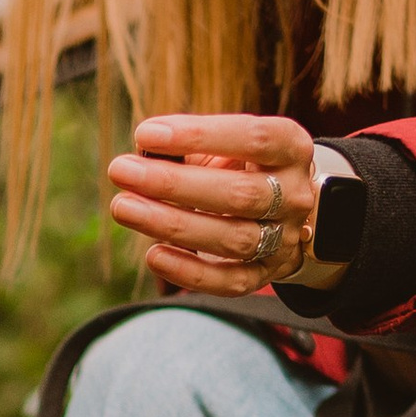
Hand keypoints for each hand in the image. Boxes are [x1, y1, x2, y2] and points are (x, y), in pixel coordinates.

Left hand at [107, 113, 317, 294]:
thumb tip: (143, 153)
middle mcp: (295, 195)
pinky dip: (190, 272)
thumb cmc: (241, 164)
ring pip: (233, 238)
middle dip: (173, 184)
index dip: (199, 135)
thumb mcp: (227, 143)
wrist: (282, 208)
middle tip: (120, 171)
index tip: (145, 134)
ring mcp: (285, 238)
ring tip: (124, 207)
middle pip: (240, 194)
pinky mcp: (266, 273)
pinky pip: (231, 281)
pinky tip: (154, 255)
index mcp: (290, 148)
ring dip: (172, 224)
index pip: (253, 138)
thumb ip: (191, 144)